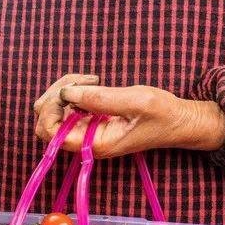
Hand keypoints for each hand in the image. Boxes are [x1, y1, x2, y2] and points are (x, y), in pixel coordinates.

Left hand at [34, 76, 224, 157]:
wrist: (179, 121)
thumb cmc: (162, 114)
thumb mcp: (135, 101)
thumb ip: (100, 99)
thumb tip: (66, 93)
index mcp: (94, 144)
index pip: (50, 133)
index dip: (51, 110)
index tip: (69, 92)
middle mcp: (85, 140)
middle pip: (45, 120)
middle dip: (54, 95)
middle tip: (82, 81)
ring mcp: (86, 130)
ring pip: (53, 110)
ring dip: (63, 89)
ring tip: (91, 80)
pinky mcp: (89, 119)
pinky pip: (66, 105)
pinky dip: (72, 89)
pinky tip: (92, 83)